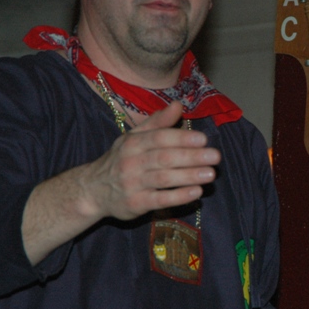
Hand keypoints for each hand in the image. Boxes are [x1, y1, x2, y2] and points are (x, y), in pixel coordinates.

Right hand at [85, 100, 220, 219]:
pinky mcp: (136, 204)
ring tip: (211, 174)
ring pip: (164, 179)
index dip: (182, 138)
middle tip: (215, 156)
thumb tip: (178, 105)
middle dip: (192, 157)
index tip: (203, 139)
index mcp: (133, 143)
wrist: (93, 190)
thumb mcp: (134, 137)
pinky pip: (160, 200)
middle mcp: (131, 162)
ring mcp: (133, 184)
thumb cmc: (121, 160)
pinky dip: (179, 196)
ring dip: (189, 176)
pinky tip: (197, 192)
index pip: (159, 138)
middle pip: (164, 158)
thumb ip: (158, 122)